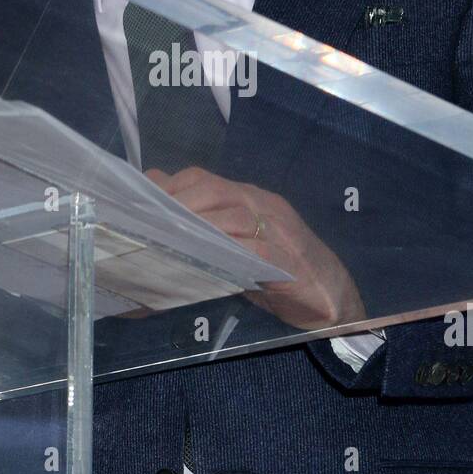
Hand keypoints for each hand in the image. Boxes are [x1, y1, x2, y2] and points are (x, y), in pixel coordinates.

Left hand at [146, 166, 365, 332]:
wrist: (331, 295)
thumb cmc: (280, 271)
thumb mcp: (238, 247)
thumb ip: (207, 233)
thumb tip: (162, 232)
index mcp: (249, 198)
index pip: (203, 179)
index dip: (171, 188)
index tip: (141, 203)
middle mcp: (262, 204)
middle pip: (213, 190)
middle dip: (177, 204)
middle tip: (149, 224)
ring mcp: (278, 228)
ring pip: (232, 215)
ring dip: (197, 226)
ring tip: (167, 240)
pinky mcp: (288, 258)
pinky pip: (256, 249)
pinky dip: (229, 252)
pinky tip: (207, 260)